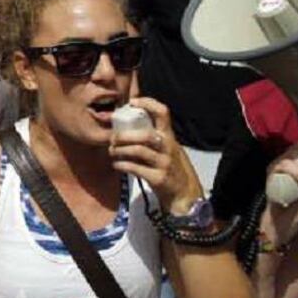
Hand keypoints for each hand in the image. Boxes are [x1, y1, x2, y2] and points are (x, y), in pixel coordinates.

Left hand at [109, 97, 202, 213]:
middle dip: (124, 135)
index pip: (163, 113)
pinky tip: (117, 164)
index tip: (132, 102)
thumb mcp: (168, 149)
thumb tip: (128, 126)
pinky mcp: (159, 178)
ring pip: (138, 151)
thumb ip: (154, 138)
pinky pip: (136, 168)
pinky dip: (122, 165)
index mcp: (170, 136)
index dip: (148, 103)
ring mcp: (164, 163)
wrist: (186, 195)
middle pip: (145, 135)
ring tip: (112, 152)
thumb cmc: (173, 168)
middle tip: (113, 138)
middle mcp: (168, 147)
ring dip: (120, 150)